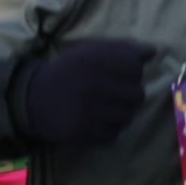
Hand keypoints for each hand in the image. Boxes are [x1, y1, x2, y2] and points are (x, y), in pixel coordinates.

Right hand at [20, 39, 158, 148]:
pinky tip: (96, 122)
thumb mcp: (90, 52)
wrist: (31, 99)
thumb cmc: (68, 72)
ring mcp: (88, 110)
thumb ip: (122, 49)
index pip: (135, 68)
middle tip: (113, 95)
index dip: (131, 73)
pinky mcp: (82, 132)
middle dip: (129, 96)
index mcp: (95, 60)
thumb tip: (153, 51)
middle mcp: (94, 84)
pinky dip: (108, 130)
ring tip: (105, 109)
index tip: (120, 75)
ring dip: (121, 114)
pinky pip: (113, 135)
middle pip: (137, 95)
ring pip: (127, 117)